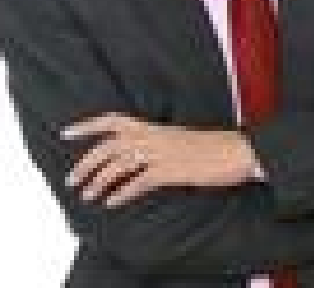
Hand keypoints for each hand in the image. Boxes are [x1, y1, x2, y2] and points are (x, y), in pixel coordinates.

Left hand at [61, 113, 255, 206]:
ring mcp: (161, 152)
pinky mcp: (171, 170)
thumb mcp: (178, 139)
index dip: (88, 125)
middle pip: (109, 145)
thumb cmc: (211, 146)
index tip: (67, 133)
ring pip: (119, 164)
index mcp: (154, 127)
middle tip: (72, 179)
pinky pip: (139, 182)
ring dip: (99, 181)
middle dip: (86, 162)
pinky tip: (112, 202)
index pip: (114, 120)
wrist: (236, 149)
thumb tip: (139, 155)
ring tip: (88, 195)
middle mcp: (153, 136)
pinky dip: (122, 193)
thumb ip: (157, 142)